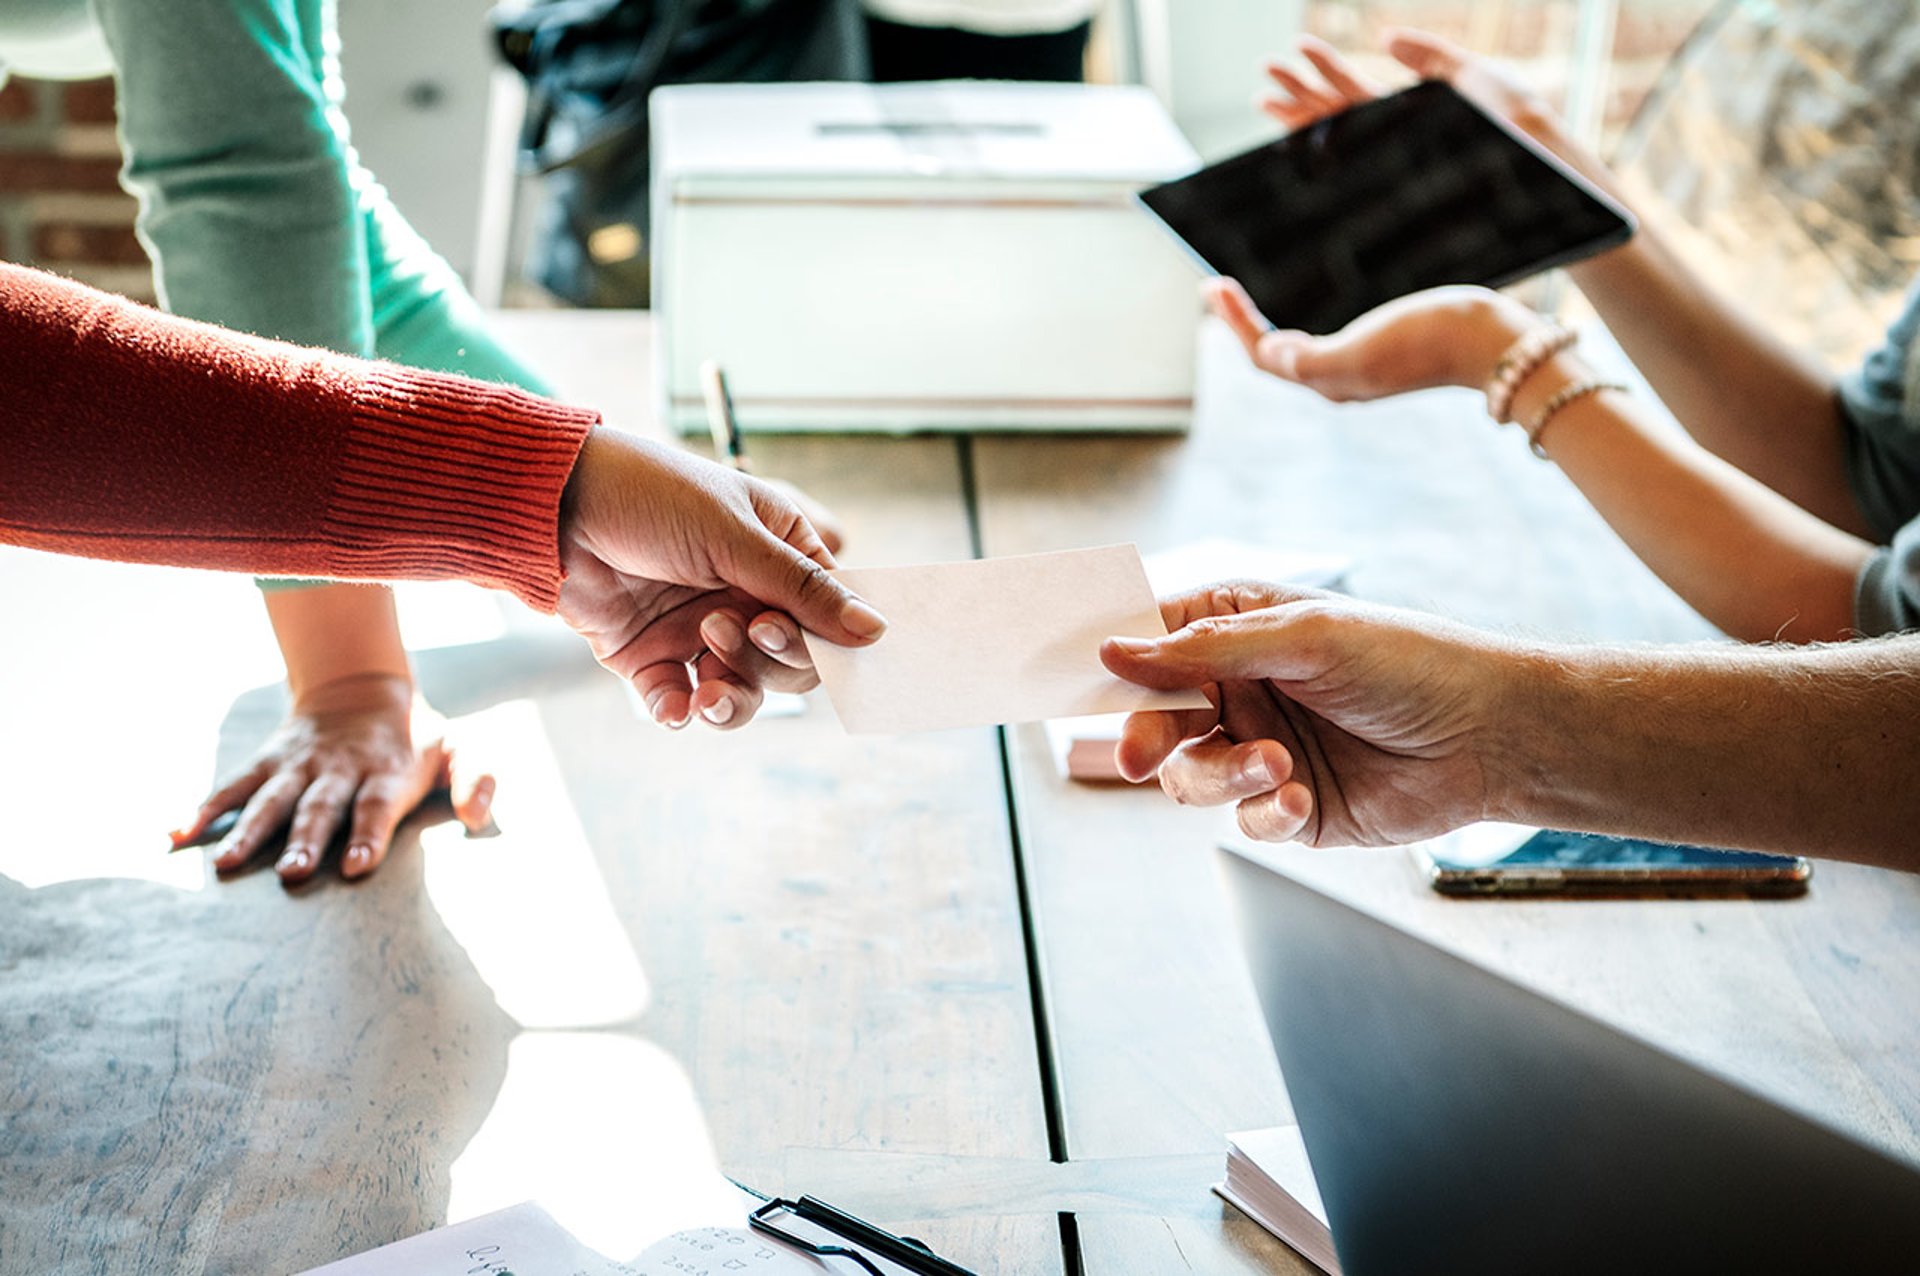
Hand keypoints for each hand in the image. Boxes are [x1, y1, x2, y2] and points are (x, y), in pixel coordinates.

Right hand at [170, 674, 492, 881]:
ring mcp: (299, 765)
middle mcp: (338, 769)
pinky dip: (205, 808)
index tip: (355, 867)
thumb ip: (477, 780)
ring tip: (226, 865)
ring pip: (271, 800)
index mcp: (386, 771)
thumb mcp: (459, 748)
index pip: (376, 806)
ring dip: (250, 831)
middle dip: (305, 839)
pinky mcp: (268, 762)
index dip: (367, 835)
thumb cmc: (417, 736)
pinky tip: (178, 835)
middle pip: (320, 807)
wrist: (362, 688)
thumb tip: (479, 817)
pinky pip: (233, 786)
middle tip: (291, 874)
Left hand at [555, 428, 885, 729]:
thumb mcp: (734, 535)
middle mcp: (744, 596)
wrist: (553, 504)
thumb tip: (875, 631)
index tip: (783, 634)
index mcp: (778, 554)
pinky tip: (673, 704)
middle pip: (789, 663)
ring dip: (732, 699)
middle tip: (723, 631)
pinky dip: (681, 710)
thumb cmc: (649, 494)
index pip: (826, 613)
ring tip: (707, 687)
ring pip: (741, 691)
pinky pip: (681, 700)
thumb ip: (803, 589)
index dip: (818, 636)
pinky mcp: (652, 656)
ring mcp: (698, 629)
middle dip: (766, 663)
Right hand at [1101, 583, 1519, 846]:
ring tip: (1275, 767)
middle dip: (1146, 734)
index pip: (1155, 640)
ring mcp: (1262, 750)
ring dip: (1220, 775)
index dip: (1117, 660)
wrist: (1493, 736)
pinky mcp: (1289, 808)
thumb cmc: (1409, 661)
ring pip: (1190, 775)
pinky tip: (1298, 799)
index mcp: (1240, 630)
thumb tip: (1114, 649)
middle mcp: (1243, 690)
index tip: (1086, 677)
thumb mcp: (1303, 637)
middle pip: (1156, 716)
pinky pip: (1242, 820)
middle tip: (1136, 753)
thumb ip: (1204, 650)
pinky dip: (1262, 813)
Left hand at [1207, 279, 1537, 400]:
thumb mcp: (1366, 350)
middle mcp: (1341, 379)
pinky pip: (1329, 336)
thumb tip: (1268, 353)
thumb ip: (1313, 360)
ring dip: (1269, 323)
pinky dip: (1305, 318)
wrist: (1496, 344)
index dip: (1235, 324)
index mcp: (1329, 382)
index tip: (1213, 285)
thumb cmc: (1432, 341)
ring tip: (1248, 296)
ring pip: (1299, 349)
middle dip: (1243, 323)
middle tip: (1218, 287)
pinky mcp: (1388, 349)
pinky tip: (1310, 298)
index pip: (1264, 355)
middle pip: (1275, 355)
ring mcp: (1365, 366)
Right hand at [1263, 30, 1569, 166]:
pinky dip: (1318, 144)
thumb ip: (1429, 56)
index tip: (1296, 50)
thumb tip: (1385, 40)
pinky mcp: (1395, 173)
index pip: (1356, 90)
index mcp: (1410, 112)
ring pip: (1333, 131)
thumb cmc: (1514, 120)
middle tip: (1264, 71)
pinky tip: (1290, 136)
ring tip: (1263, 95)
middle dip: (1299, 90)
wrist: (1535, 159)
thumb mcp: (1472, 74)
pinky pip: (1349, 155)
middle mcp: (1394, 138)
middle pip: (1335, 110)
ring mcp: (1391, 157)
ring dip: (1297, 111)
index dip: (1325, 70)